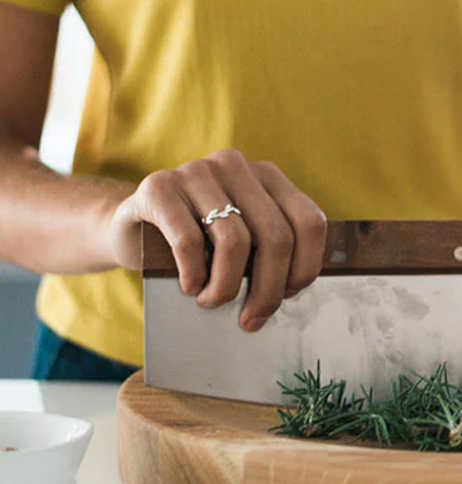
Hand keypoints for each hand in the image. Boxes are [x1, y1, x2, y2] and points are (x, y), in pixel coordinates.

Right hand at [106, 149, 326, 330]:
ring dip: (226, 287)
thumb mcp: (243, 242)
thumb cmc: (199, 243)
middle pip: (276, 236)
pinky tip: (190, 286)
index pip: (309, 222)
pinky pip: (188, 240)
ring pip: (235, 241)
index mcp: (267, 175)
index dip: (304, 267)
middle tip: (251, 318)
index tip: (287, 296)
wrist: (130, 228)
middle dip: (268, 290)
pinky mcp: (158, 186)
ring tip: (212, 301)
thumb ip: (271, 253)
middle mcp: (235, 166)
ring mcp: (196, 171)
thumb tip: (291, 292)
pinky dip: (194, 274)